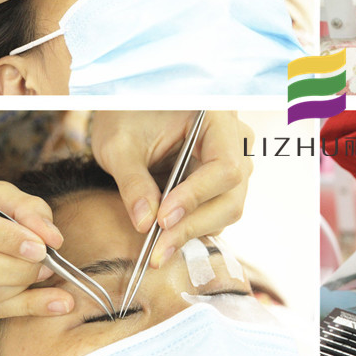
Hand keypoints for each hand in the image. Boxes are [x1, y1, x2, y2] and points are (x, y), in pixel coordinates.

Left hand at [90, 111, 252, 267]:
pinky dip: (193, 226)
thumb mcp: (120, 145)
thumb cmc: (126, 113)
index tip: (162, 220)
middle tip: (158, 249)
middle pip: (232, 194)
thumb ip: (133, 184)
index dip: (195, 197)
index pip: (224, 167)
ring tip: (158, 248)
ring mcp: (233, 160)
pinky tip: (166, 237)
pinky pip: (217, 209)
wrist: (130, 106)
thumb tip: (145, 225)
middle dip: (194, 224)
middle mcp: (235, 140)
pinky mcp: (221, 180)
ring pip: (228, 208)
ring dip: (193, 230)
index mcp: (217, 118)